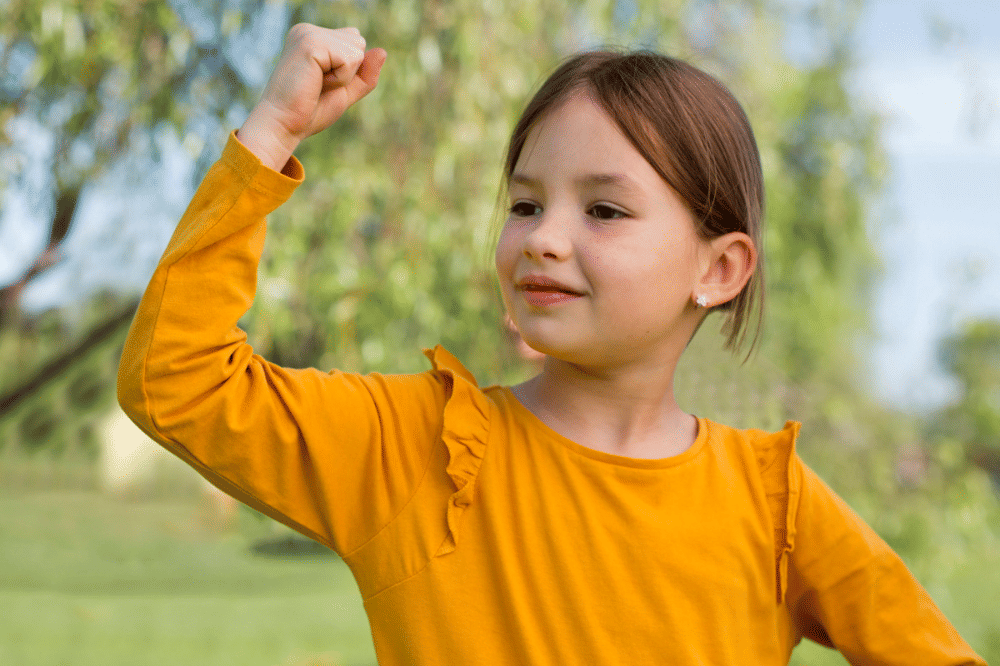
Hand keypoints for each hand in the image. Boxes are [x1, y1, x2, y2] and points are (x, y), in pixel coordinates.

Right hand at [238, 24, 385, 170]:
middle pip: (359, 43)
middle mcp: (309, 30)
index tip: (321, 83)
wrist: (284, 125)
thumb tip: (383, 51)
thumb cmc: (310, 111)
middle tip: (319, 85)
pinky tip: (316, 83)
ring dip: (343, 77)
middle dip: (348, 72)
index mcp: (313, 37)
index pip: (355, 43)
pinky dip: (340, 79)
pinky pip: (350, 60)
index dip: (349, 71)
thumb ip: (365, 74)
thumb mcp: (345, 92)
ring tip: (316, 84)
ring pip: (357, 50)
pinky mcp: (311, 43)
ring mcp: (308, 34)